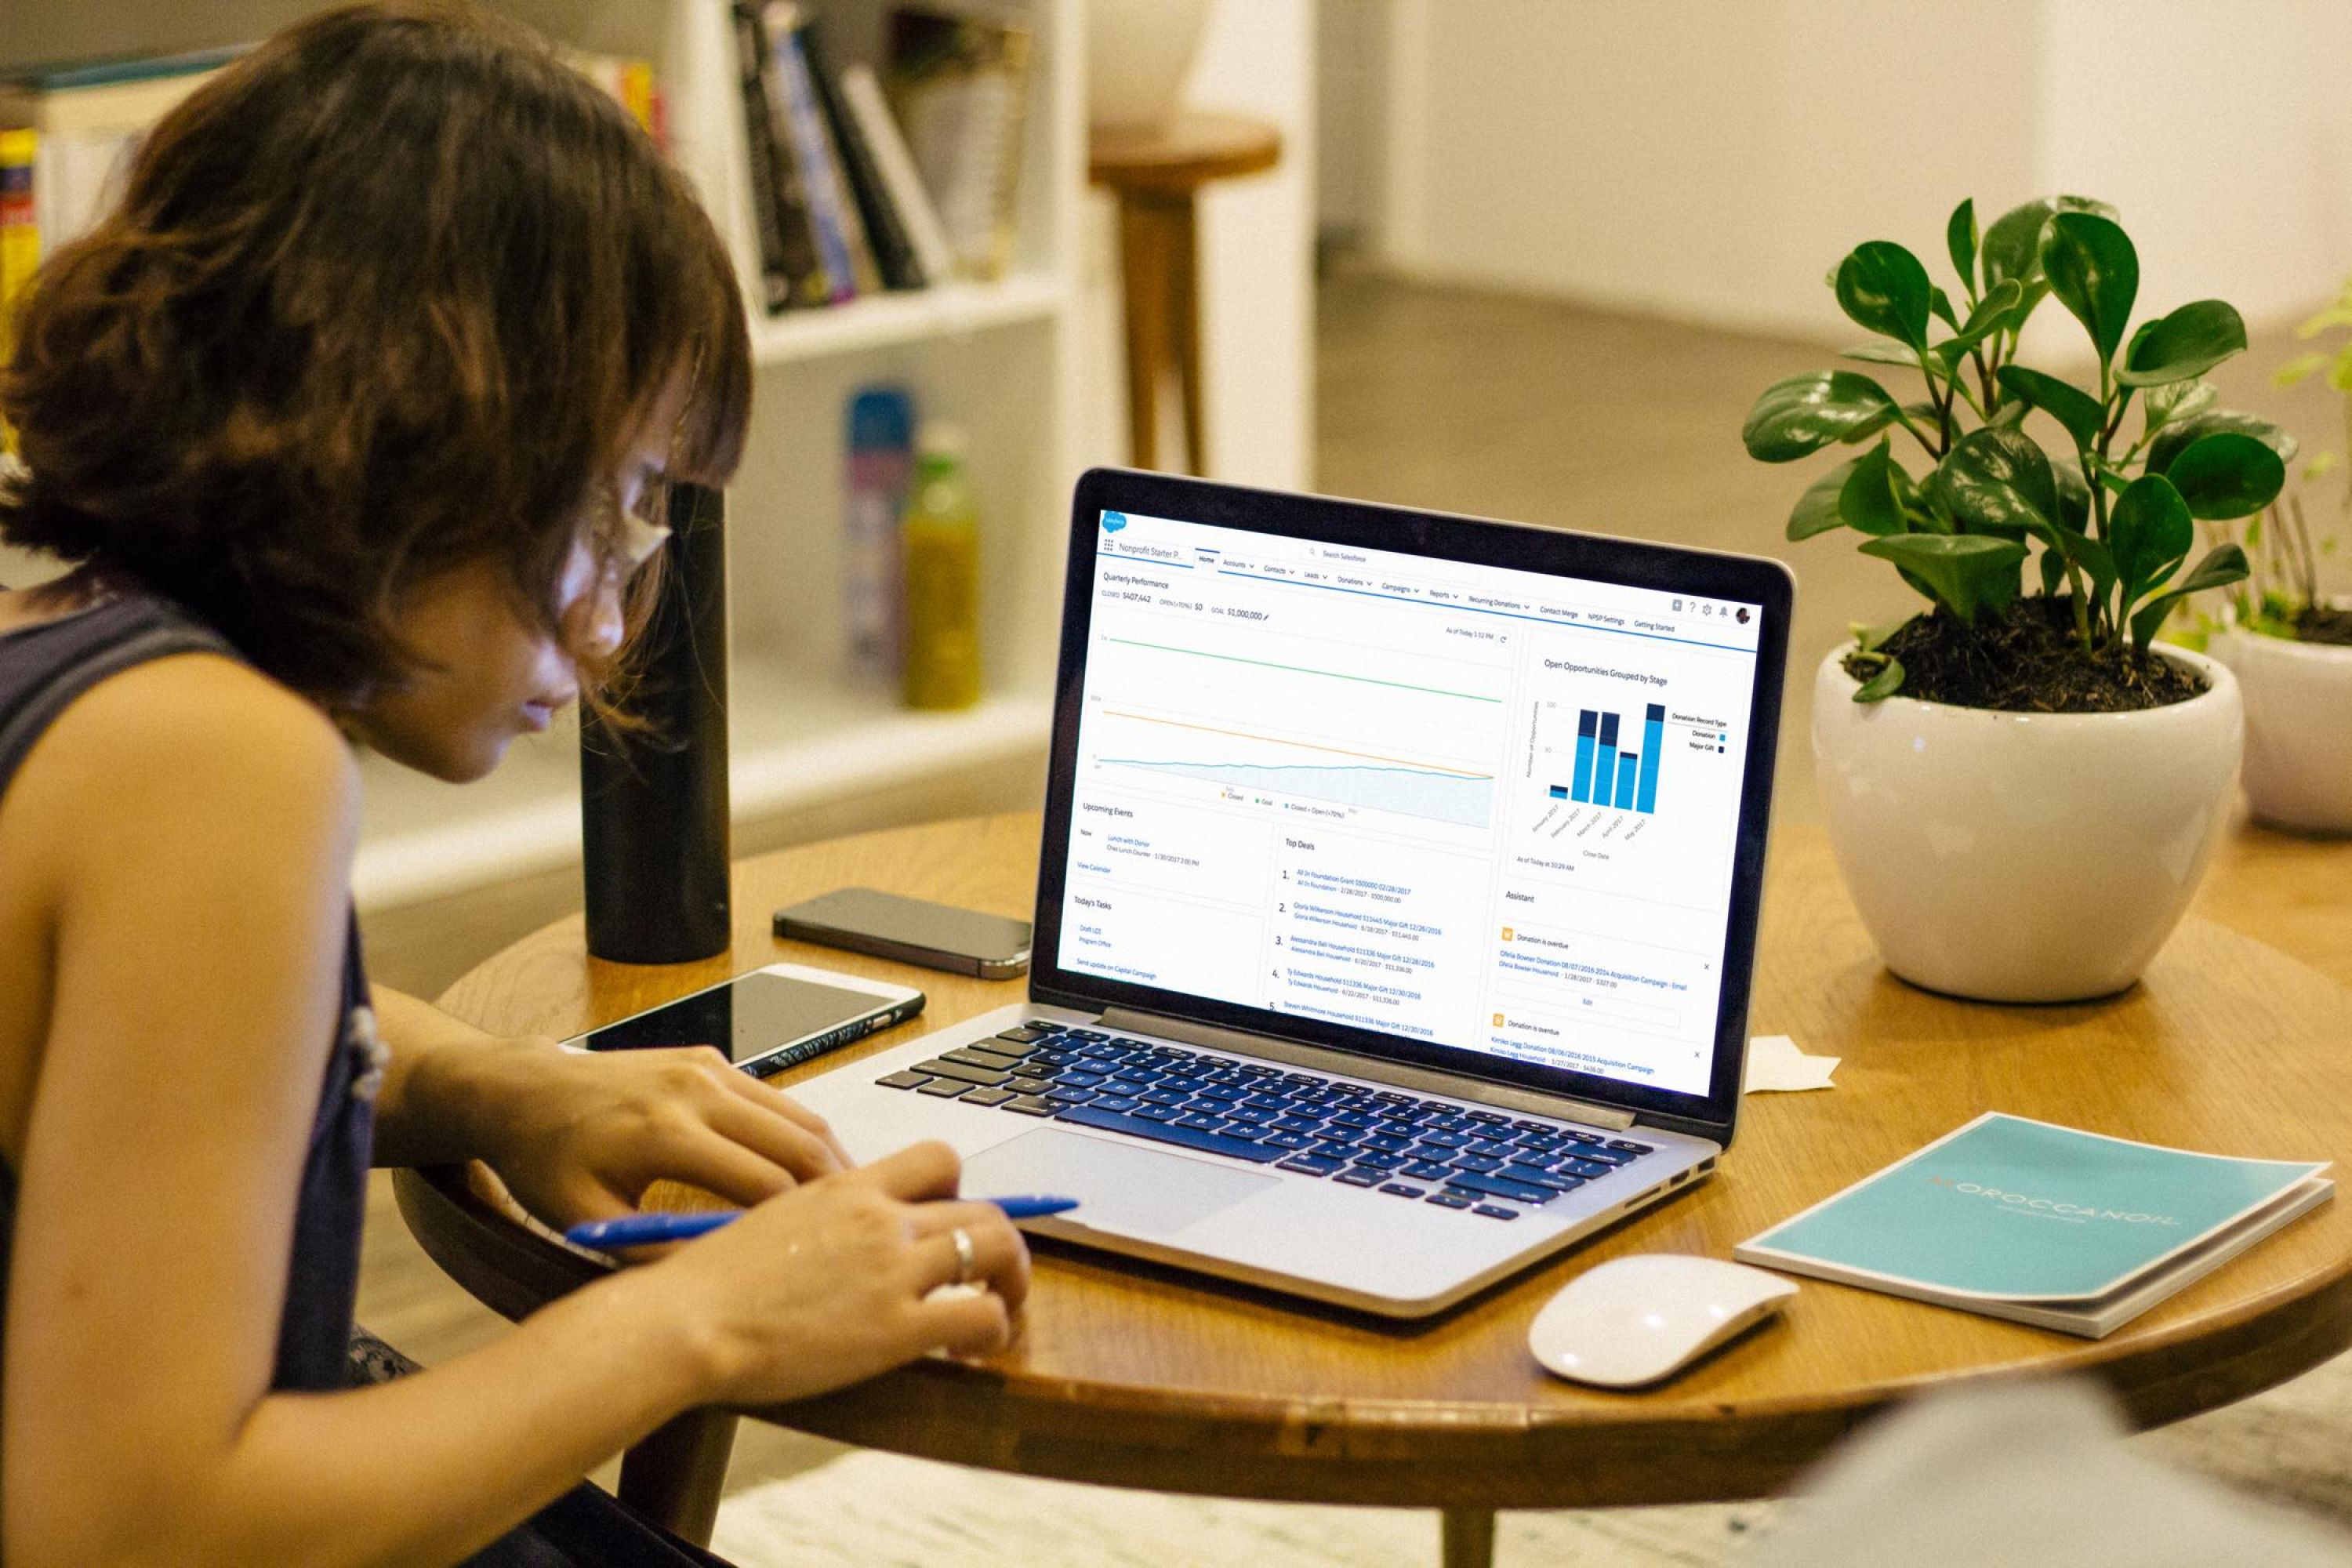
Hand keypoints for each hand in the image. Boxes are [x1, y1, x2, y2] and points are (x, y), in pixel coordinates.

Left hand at [469, 1040, 854, 1230]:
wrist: (525, 1091)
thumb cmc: (547, 1161)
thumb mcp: (587, 1221)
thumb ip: (654, 1252)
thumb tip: (722, 1282)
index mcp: (665, 1133)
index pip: (765, 1186)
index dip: (802, 1229)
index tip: (824, 1262)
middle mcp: (696, 1091)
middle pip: (799, 1145)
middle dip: (837, 1192)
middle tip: (865, 1234)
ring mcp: (708, 1068)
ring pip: (799, 1116)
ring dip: (830, 1161)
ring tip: (850, 1208)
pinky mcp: (711, 1059)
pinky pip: (775, 1100)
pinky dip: (801, 1136)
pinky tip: (808, 1172)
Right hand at [650, 1140, 1031, 1405]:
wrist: (685, 1321)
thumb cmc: (705, 1283)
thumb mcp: (768, 1222)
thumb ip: (815, 1221)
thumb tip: (829, 1241)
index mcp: (847, 1187)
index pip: (937, 1158)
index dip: (960, 1189)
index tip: (952, 1220)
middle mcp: (880, 1218)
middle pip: (981, 1208)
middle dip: (1000, 1243)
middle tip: (991, 1278)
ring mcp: (893, 1270)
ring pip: (997, 1249)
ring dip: (1012, 1281)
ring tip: (1000, 1311)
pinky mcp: (896, 1327)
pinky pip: (982, 1314)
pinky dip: (994, 1330)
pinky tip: (971, 1351)